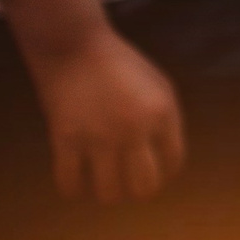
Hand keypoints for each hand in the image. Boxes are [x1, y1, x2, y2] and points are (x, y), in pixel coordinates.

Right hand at [26, 27, 186, 201]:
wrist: (75, 45)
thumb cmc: (120, 65)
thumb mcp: (159, 85)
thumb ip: (167, 121)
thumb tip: (167, 161)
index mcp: (162, 114)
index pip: (173, 164)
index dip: (165, 174)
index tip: (153, 172)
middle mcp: (134, 129)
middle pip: (144, 187)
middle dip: (138, 191)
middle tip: (129, 182)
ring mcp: (99, 136)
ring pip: (108, 194)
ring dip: (107, 194)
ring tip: (103, 182)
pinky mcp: (65, 138)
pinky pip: (70, 184)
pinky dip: (74, 190)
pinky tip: (76, 181)